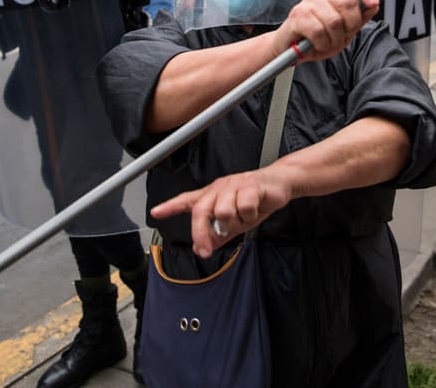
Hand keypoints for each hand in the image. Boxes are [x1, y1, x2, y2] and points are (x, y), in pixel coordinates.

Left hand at [150, 167, 294, 258]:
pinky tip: (255, 210)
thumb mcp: (234, 223)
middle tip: (205, 251)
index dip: (170, 206)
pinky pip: (243, 207)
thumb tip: (202, 249)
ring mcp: (233, 186)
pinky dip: (250, 215)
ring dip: (235, 222)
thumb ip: (217, 236)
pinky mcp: (249, 186)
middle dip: (201, 234)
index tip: (156, 213)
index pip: (187, 200)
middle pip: (201, 211)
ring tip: (245, 217)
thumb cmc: (255, 200)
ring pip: (223, 211)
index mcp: (212, 195)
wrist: (280, 184)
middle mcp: (219, 188)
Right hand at [270, 0, 378, 62]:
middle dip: (350, 25)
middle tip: (342, 36)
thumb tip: (373, 6)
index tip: (374, 3)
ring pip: (334, 21)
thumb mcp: (342, 32)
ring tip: (326, 43)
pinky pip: (318, 31)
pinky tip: (317, 45)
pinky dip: (321, 44)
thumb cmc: (316, 39)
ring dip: (334, 40)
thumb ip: (357, 19)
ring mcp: (308, 5)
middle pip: (348, 2)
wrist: (288, 49)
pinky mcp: (297, 17)